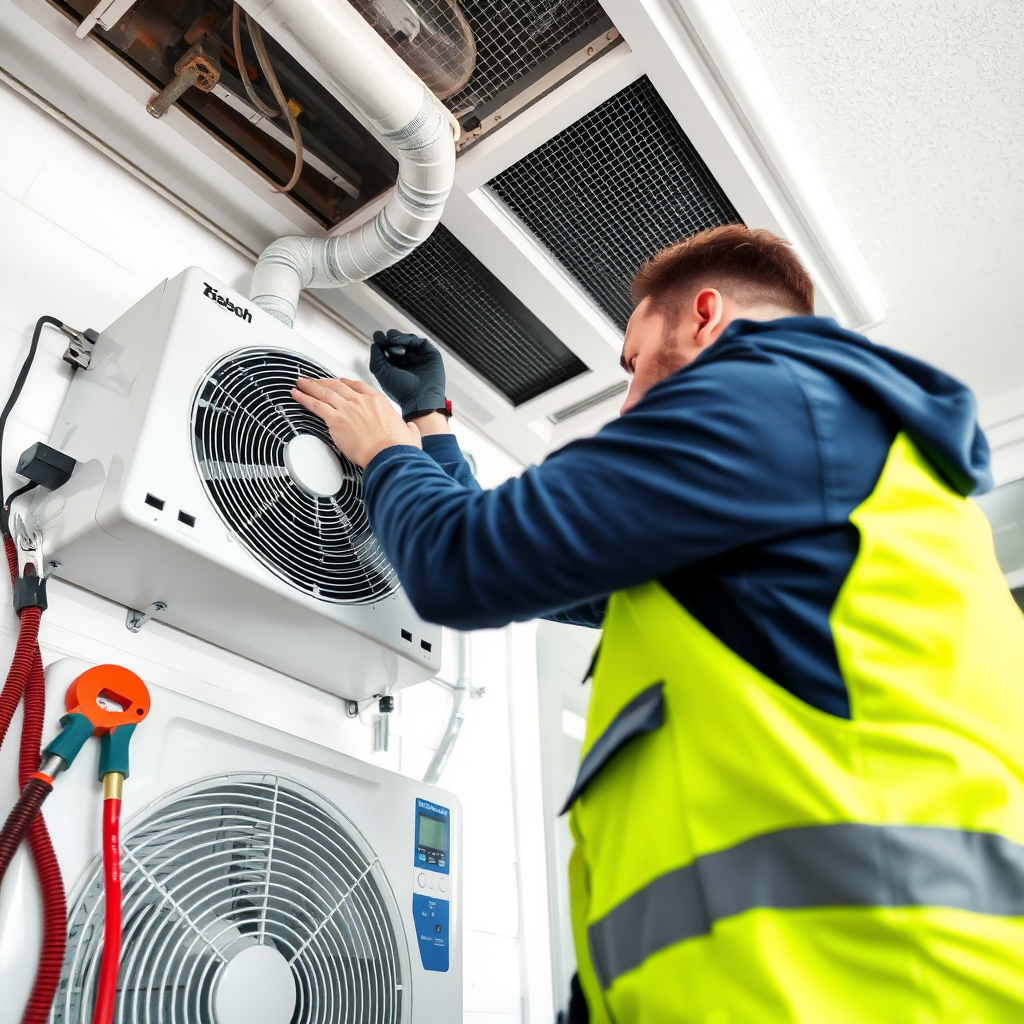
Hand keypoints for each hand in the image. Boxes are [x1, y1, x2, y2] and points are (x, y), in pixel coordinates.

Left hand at [291, 377, 421, 467]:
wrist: (388, 454)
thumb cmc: (398, 448)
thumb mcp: (410, 434)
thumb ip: (408, 429)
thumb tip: (410, 430)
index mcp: (378, 401)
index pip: (358, 386)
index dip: (346, 383)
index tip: (339, 382)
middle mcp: (361, 401)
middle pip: (338, 386)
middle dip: (324, 382)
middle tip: (314, 380)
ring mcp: (347, 409)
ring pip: (324, 392)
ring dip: (310, 387)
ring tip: (300, 383)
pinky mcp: (336, 420)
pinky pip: (316, 405)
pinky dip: (304, 398)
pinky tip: (297, 395)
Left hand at [369, 329, 446, 419]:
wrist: (420, 398)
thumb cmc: (401, 390)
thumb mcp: (382, 373)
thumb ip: (376, 358)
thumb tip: (375, 345)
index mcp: (395, 367)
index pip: (388, 350)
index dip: (381, 342)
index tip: (377, 337)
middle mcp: (407, 362)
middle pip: (398, 343)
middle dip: (389, 338)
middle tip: (384, 338)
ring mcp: (419, 357)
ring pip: (408, 340)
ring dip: (398, 337)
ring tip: (391, 341)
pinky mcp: (430, 354)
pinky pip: (419, 341)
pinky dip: (409, 339)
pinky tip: (400, 342)